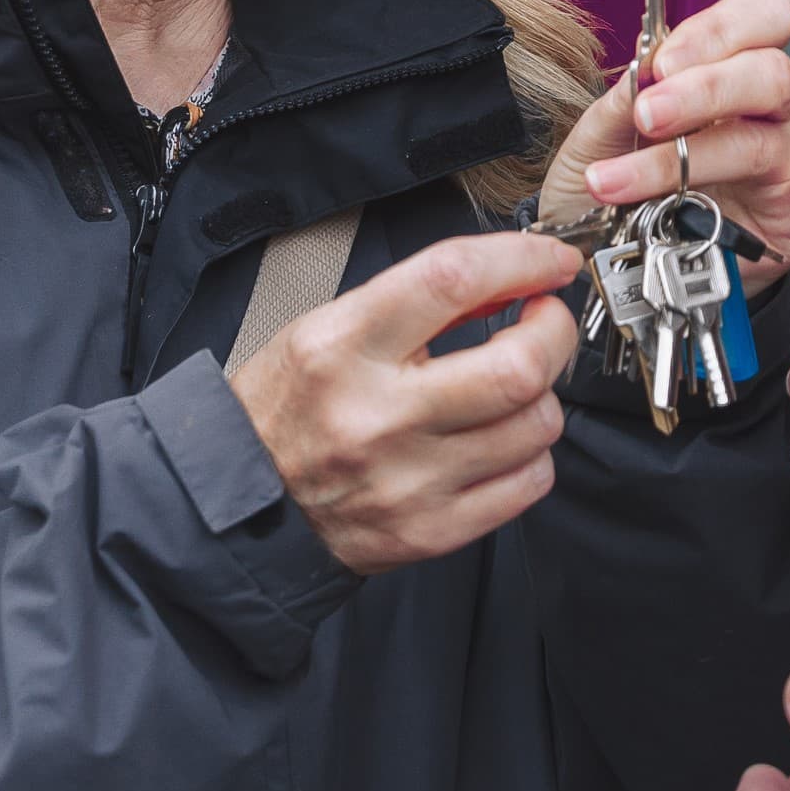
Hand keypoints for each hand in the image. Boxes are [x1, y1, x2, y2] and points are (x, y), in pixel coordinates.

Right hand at [232, 232, 583, 572]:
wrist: (236, 504)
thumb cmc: (285, 409)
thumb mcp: (329, 328)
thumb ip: (418, 302)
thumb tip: (509, 281)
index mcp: (341, 347)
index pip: (452, 280)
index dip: (521, 259)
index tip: (550, 261)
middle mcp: (377, 415)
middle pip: (516, 366)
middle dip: (553, 333)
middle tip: (544, 323)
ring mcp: (407, 481)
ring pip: (535, 425)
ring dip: (541, 396)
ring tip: (510, 389)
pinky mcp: (429, 531)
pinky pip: (527, 483)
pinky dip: (531, 455)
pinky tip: (500, 442)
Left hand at [540, 0, 789, 288]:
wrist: (622, 271)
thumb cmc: (622, 195)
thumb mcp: (602, 141)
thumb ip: (620, 105)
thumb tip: (641, 72)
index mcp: (724, 72)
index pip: (753, 19)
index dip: (715, 31)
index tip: (661, 63)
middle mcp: (766, 108)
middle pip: (768, 71)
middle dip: (705, 89)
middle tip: (649, 115)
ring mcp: (789, 157)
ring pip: (769, 135)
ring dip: (697, 156)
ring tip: (632, 181)